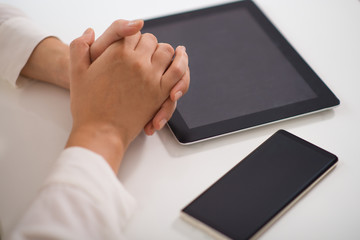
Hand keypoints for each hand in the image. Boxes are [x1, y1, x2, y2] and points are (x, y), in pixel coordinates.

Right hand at [66, 29, 187, 172]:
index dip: (131, 37)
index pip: (132, 32)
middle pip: (151, 41)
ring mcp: (151, 76)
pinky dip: (182, 61)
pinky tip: (181, 55)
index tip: (129, 44)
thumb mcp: (76, 72)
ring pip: (166, 52)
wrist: (101, 131)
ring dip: (163, 52)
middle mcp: (136, 62)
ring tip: (158, 55)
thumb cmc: (88, 105)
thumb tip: (90, 31)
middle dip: (147, 44)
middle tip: (142, 52)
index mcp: (116, 53)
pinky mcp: (161, 92)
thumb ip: (79, 47)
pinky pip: (179, 71)